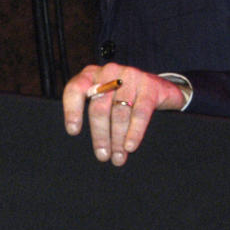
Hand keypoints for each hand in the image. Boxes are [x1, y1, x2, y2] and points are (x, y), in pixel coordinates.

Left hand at [62, 64, 187, 165]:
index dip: (72, 110)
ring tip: (118, 158)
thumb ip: (91, 109)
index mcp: (91, 74)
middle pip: (99, 107)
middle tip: (102, 156)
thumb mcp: (103, 96)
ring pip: (119, 113)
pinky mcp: (149, 86)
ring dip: (117, 139)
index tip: (73, 131)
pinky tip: (130, 146)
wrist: (157, 87)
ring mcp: (130, 76)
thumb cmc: (122, 96)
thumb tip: (86, 141)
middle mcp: (109, 72)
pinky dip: (134, 132)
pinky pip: (139, 113)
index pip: (75, 89)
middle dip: (100, 135)